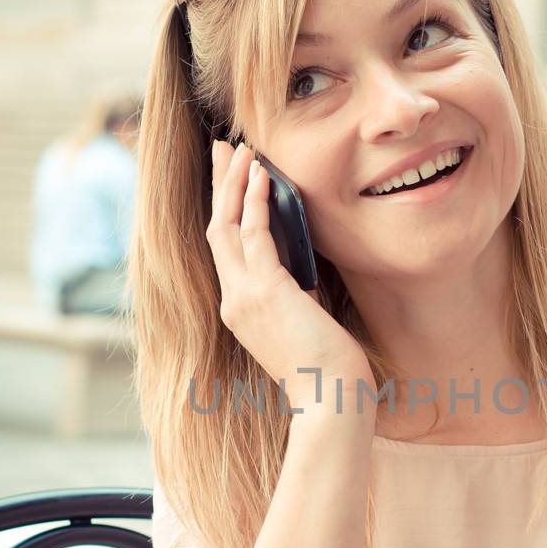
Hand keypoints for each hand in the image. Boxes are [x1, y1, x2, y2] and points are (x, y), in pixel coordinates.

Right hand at [207, 139, 371, 413]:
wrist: (330, 398)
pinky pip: (255, 235)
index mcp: (240, 310)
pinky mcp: (265, 291)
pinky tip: (264, 176)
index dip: (227, 210)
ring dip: (235, 184)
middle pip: (216, 230)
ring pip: (227, 226)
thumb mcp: (304, 323)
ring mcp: (243, 297)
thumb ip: (295, 294)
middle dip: (220, 186)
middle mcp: (233, 301)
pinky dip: (258, 202)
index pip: (225, 251)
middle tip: (222, 148)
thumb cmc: (327, 368)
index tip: (231, 179)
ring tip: (242, 149)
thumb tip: (302, 269)